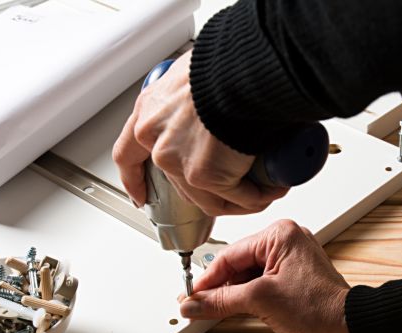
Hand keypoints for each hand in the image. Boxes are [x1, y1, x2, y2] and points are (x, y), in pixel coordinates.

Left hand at [112, 51, 288, 215]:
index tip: (141, 195)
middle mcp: (159, 143)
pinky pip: (238, 197)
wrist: (240, 70)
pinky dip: (258, 196)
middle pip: (179, 184)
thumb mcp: (194, 74)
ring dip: (239, 198)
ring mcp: (180, 164)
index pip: (128, 156)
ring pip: (210, 196)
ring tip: (264, 188)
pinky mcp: (206, 176)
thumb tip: (214, 102)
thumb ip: (192, 95)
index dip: (135, 180)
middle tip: (233, 188)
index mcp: (149, 114)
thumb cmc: (224, 64)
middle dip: (208, 190)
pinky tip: (273, 189)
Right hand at [179, 220, 358, 332]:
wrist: (350, 331)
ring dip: (231, 294)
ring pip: (248, 275)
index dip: (206, 279)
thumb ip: (222, 301)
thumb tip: (194, 303)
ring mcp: (292, 260)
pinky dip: (246, 297)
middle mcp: (287, 241)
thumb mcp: (261, 302)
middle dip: (218, 287)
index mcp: (280, 235)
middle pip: (237, 264)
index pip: (229, 254)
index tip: (189, 297)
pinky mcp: (295, 278)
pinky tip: (233, 310)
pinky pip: (261, 283)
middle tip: (196, 306)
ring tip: (213, 311)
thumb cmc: (320, 310)